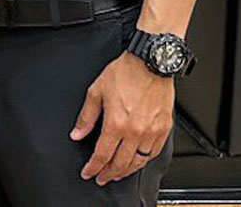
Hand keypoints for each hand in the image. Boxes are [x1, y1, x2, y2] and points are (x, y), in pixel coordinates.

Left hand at [72, 52, 173, 184]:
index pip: (102, 155)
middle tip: (101, 178)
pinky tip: (137, 161)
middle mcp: (135, 131)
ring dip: (126, 171)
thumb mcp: (96, 92)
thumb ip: (86, 117)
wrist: (150, 63)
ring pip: (138, 161)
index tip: (88, 173)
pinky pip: (154, 153)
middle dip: (108, 174)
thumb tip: (77, 133)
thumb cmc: (124, 73)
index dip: (93, 167)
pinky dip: (144, 160)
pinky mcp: (164, 129)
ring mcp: (152, 132)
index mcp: (116, 123)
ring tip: (117, 173)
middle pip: (120, 163)